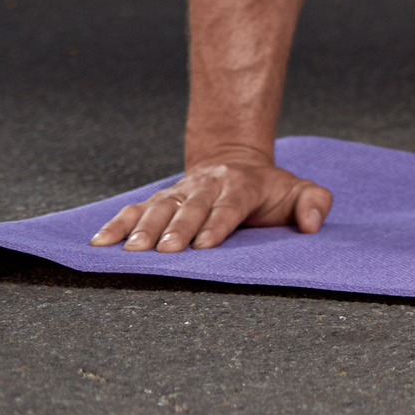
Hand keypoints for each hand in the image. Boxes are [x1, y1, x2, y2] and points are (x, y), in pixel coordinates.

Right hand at [88, 156, 331, 252]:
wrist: (234, 164)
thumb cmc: (268, 190)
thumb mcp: (298, 191)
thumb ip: (314, 203)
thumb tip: (313, 224)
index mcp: (240, 187)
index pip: (228, 207)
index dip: (216, 224)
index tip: (204, 245)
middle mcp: (206, 187)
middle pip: (190, 208)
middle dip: (176, 229)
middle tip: (161, 250)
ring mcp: (180, 192)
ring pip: (159, 208)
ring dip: (143, 228)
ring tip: (130, 249)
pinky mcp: (160, 199)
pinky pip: (135, 209)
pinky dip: (117, 223)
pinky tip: (100, 241)